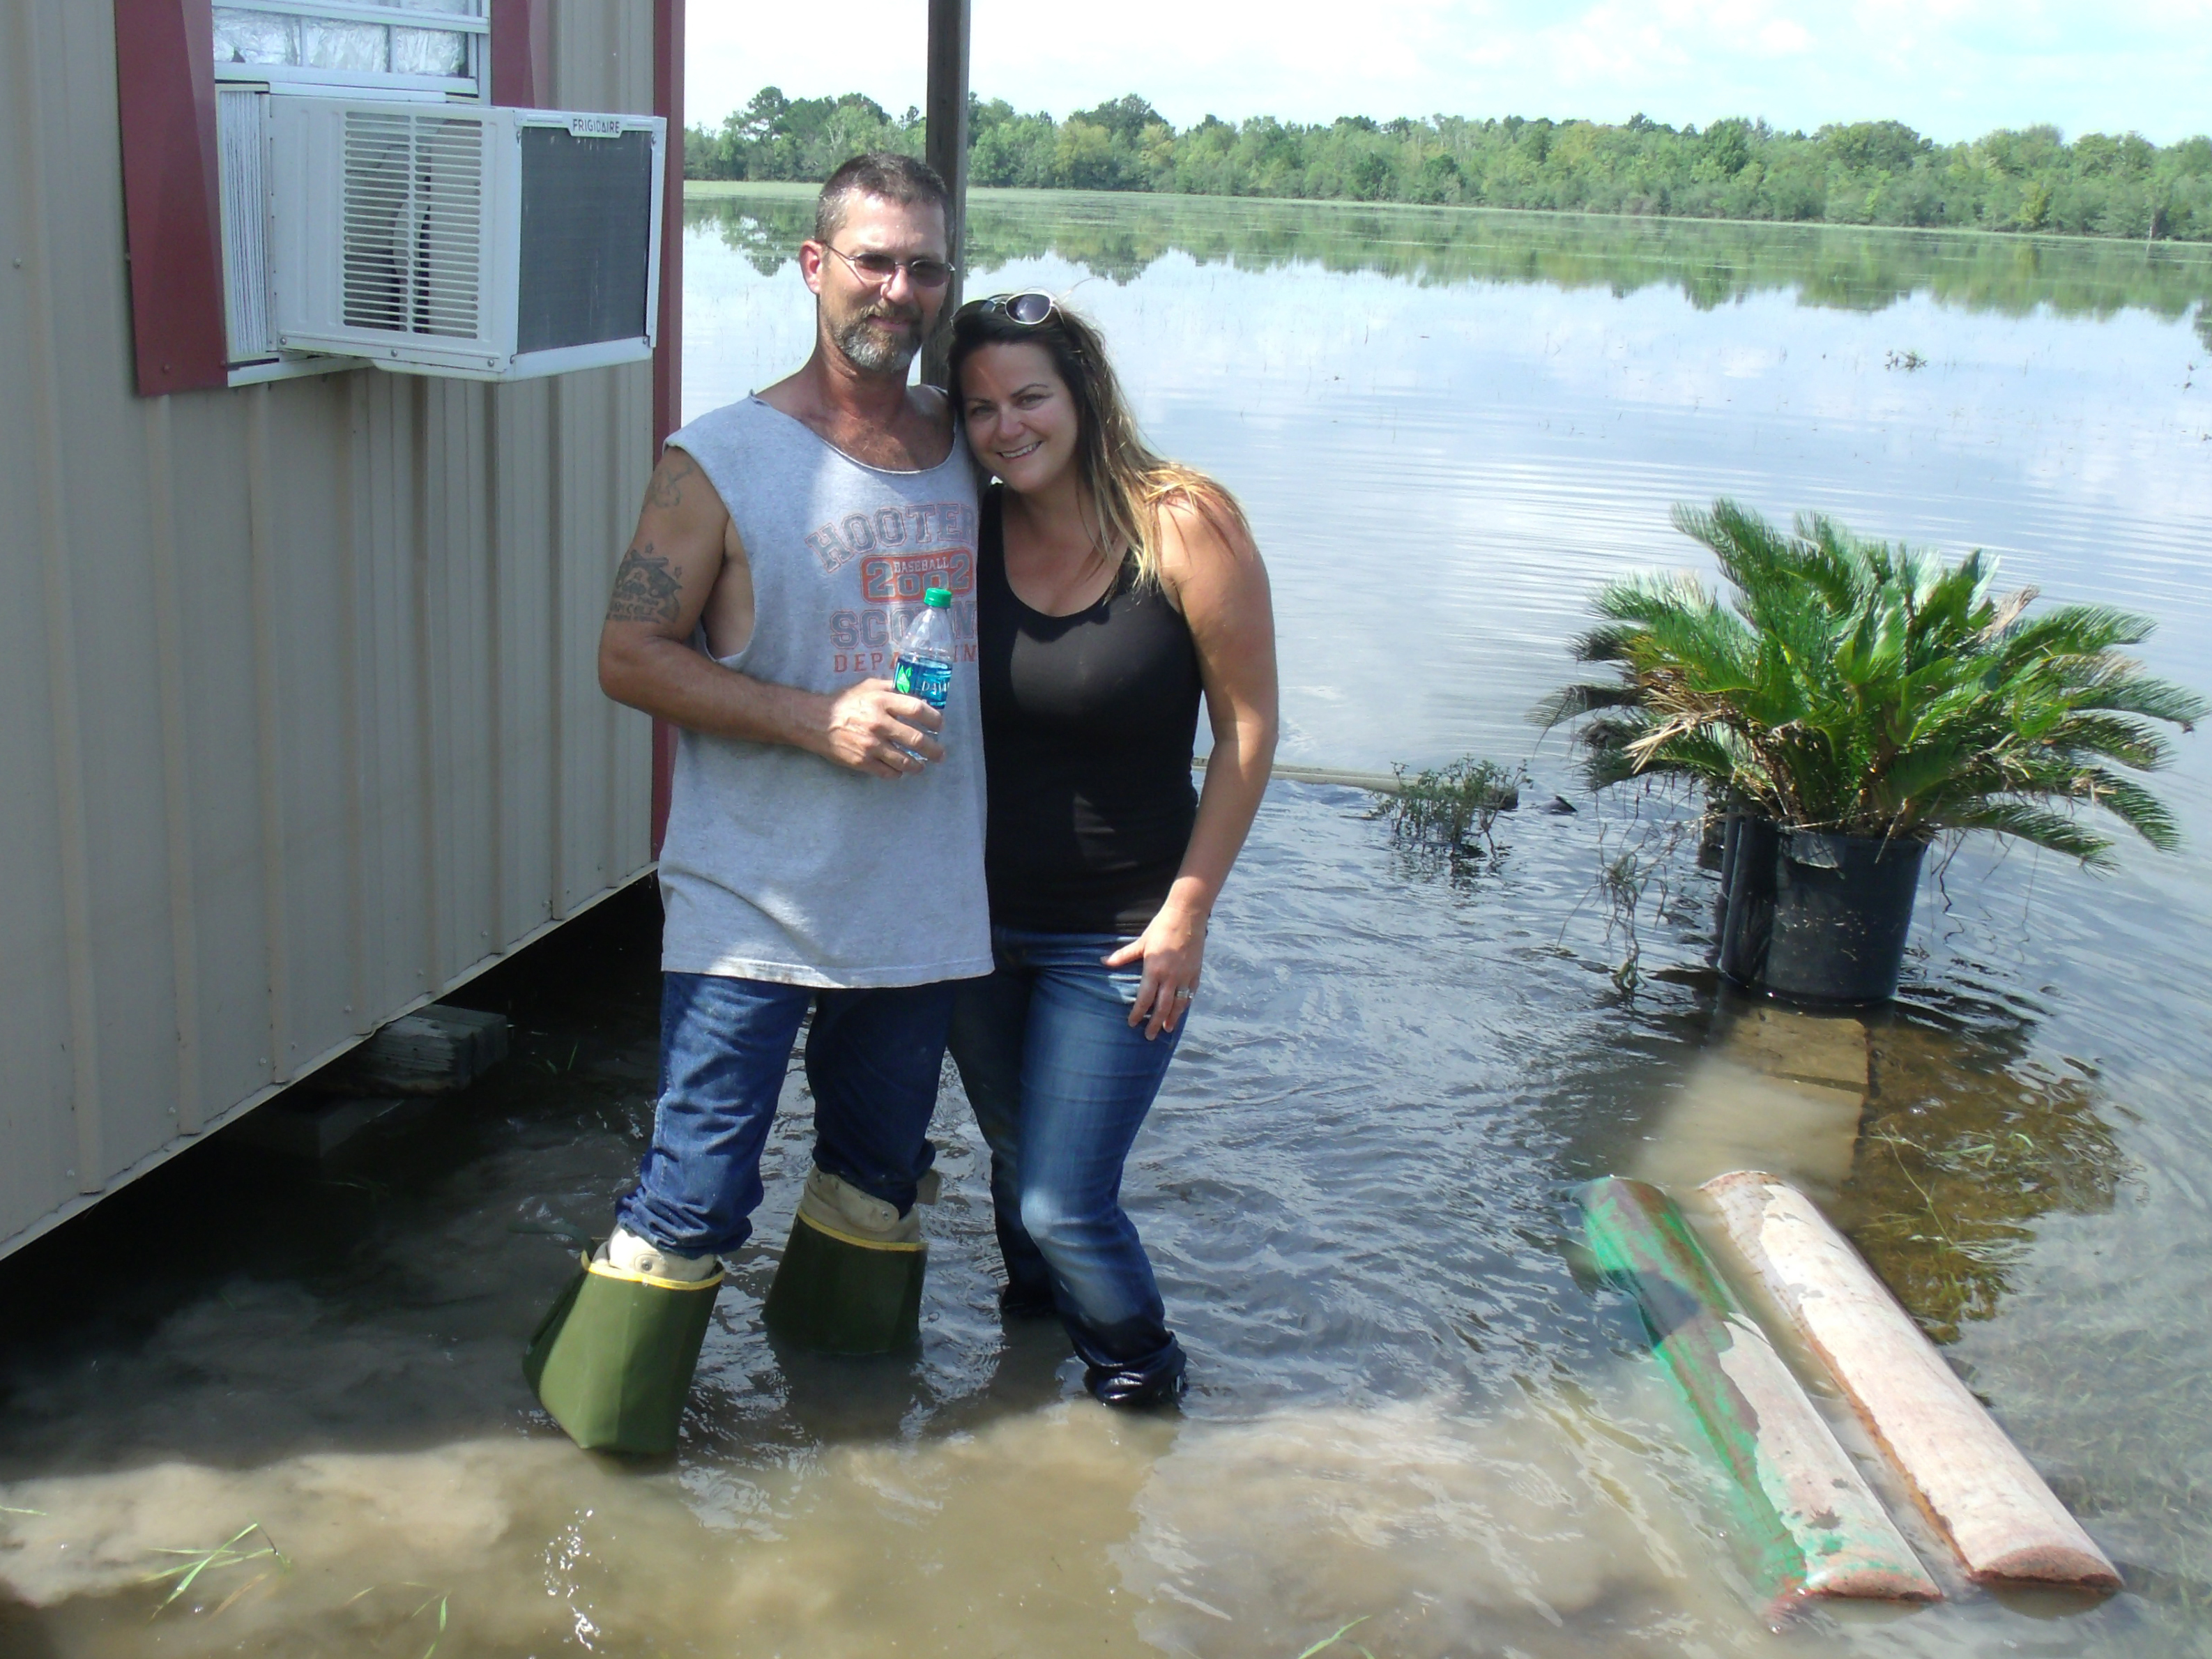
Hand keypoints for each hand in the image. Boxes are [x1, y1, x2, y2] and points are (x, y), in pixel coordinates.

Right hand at [815, 679, 945, 778]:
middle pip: (916, 739)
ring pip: (904, 760)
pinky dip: (898, 773)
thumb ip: (893, 688)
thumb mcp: (868, 686)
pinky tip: (901, 770)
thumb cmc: (844, 702)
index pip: (917, 709)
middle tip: (940, 753)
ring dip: (918, 765)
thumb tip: (918, 693)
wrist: (815, 721)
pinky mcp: (862, 761)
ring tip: (922, 765)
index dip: (934, 719)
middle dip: (933, 749)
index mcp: (882, 701)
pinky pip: (888, 772)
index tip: (939, 725)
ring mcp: (871, 745)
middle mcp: (879, 723)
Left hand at [1104, 901, 1206, 1039]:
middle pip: (1162, 1007)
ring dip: (1172, 1018)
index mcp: (1154, 970)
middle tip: (1150, 1036)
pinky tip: (1182, 1010)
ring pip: (1179, 1004)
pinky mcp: (1196, 972)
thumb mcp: (1141, 941)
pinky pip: (1190, 993)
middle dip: (1155, 1023)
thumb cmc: (1161, 927)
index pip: (1145, 998)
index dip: (1138, 1013)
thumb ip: (1124, 955)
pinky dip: (1186, 1004)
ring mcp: (1185, 976)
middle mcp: (1171, 977)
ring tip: (1167, 1029)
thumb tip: (1104, 961)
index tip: (1132, 1023)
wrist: (1187, 915)